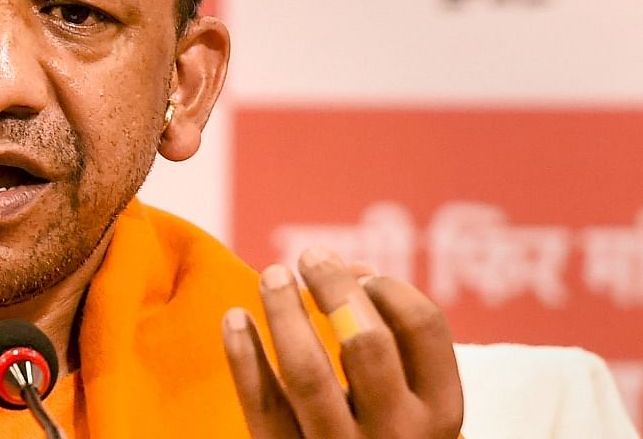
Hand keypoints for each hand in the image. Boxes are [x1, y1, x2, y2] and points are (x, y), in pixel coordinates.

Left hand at [222, 247, 462, 437]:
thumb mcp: (417, 404)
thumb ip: (395, 341)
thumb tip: (353, 270)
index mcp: (442, 413)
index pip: (422, 325)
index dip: (388, 286)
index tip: (361, 273)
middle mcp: (399, 435)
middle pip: (365, 341)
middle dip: (334, 287)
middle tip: (310, 256)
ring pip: (307, 372)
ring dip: (285, 312)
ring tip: (272, 276)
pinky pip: (261, 404)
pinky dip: (243, 356)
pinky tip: (234, 318)